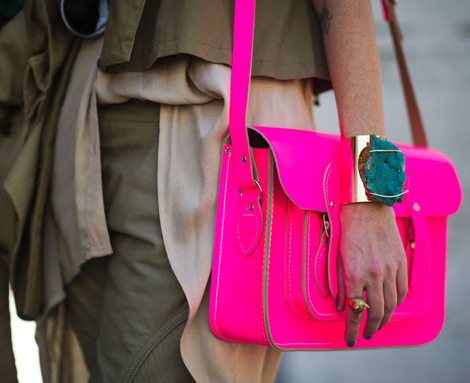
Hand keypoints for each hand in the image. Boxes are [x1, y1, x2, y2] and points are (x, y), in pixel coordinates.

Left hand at [336, 203, 407, 346]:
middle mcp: (374, 274)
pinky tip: (391, 306)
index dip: (351, 328)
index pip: (354, 310)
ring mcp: (390, 269)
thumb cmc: (347, 228)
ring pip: (391, 304)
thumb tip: (341, 305)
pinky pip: (401, 290)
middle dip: (370, 328)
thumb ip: (339, 283)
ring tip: (378, 325)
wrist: (368, 207)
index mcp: (354, 273)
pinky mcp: (401, 263)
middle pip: (376, 312)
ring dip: (385, 319)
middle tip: (366, 335)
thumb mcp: (337, 256)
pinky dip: (396, 303)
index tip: (350, 339)